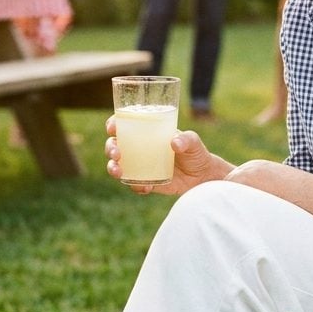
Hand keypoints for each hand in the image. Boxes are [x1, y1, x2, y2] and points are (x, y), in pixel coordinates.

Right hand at [104, 117, 226, 194]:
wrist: (201, 176)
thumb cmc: (196, 152)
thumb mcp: (193, 142)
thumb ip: (187, 140)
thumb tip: (174, 143)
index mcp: (146, 132)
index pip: (124, 124)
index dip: (114, 124)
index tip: (113, 127)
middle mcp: (139, 148)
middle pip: (115, 145)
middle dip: (110, 148)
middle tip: (116, 154)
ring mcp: (140, 165)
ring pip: (118, 165)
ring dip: (113, 168)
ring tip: (118, 172)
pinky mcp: (145, 181)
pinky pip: (134, 184)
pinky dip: (135, 186)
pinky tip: (145, 187)